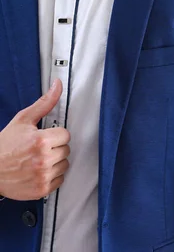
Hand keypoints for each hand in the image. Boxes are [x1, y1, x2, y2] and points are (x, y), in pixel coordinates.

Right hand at [0, 79, 69, 200]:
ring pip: (64, 165)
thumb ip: (45, 102)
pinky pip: (59, 180)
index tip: (46, 136)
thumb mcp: (23, 119)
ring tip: (39, 159)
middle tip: (40, 148)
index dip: (55, 134)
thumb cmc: (5, 145)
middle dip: (55, 147)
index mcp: (41, 141)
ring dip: (55, 162)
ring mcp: (42, 176)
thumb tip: (57, 85)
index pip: (65, 135)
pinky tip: (39, 171)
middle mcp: (43, 159)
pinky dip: (52, 176)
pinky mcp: (41, 190)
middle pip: (66, 149)